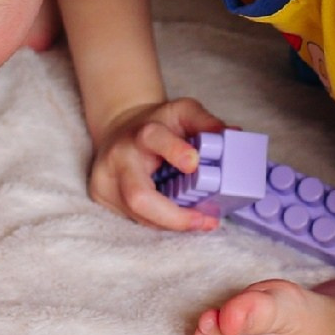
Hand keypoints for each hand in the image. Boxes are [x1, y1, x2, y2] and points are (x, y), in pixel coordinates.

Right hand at [88, 98, 226, 230]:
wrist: (121, 128)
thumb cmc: (158, 124)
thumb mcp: (183, 112)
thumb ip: (206, 122)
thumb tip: (234, 135)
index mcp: (141, 132)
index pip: (154, 139)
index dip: (174, 151)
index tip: (195, 163)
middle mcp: (119, 156)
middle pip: (138, 196)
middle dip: (174, 217)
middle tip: (205, 222)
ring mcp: (105, 179)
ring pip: (138, 215)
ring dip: (171, 223)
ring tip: (199, 221)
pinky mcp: (100, 195)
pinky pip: (134, 218)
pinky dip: (158, 221)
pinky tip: (175, 218)